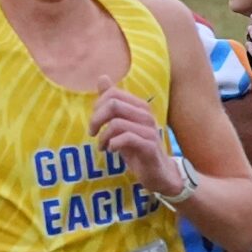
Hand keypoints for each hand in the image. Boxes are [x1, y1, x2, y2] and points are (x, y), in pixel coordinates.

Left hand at [88, 77, 178, 194]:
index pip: (113, 93)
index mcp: (139, 106)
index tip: (94, 122)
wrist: (158, 173)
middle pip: (113, 104)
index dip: (98, 106)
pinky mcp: (149, 146)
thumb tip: (102, 78)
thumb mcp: (122, 124)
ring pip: (116, 123)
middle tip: (92, 133)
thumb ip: (112, 102)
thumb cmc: (137, 148)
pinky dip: (113, 144)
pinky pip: (126, 138)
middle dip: (96, 119)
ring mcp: (149, 130)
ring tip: (102, 146)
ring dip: (103, 136)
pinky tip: (112, 150)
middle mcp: (146, 115)